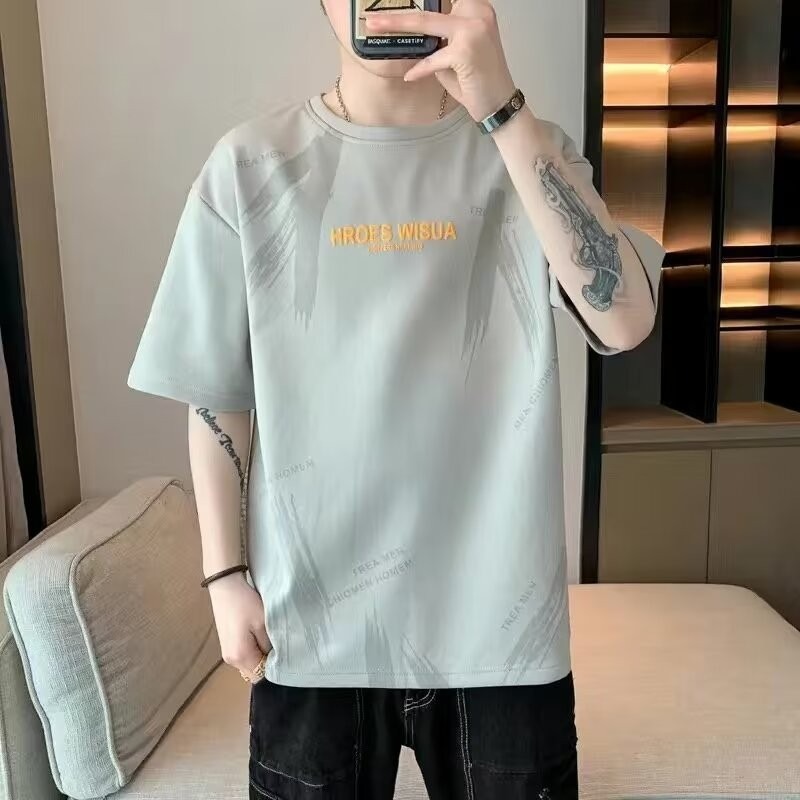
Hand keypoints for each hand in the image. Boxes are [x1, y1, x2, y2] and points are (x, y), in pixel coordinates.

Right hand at [207, 572, 271, 681]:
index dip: (273, 667)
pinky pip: (242, 656)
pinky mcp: (226, 645)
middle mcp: (231, 660)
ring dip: (258, 656)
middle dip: (266, 663)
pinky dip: (251, 650)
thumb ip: (269, 644)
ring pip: (248, 664)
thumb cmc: (245, 603)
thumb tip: (275, 657)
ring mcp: (227, 653)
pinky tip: (256, 634)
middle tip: (275, 643)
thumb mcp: (263, 623)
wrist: (225, 586)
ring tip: (266, 636)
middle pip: (254, 672)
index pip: (261, 675)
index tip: (282, 652)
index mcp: (241, 656)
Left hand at [365, 0, 516, 122]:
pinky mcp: (465, 51)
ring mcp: (473, 30)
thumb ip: (440, 38)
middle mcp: (477, 12)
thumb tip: (413, 35)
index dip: (421, 1)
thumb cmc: (478, 80)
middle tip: (373, 16)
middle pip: (429, 9)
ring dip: (397, 25)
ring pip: (426, 24)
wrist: (499, 104)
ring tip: (375, 26)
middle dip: (398, 13)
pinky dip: (421, 69)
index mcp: (476, 8)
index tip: (392, 6)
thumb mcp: (457, 52)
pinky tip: (412, 76)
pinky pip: (432, 59)